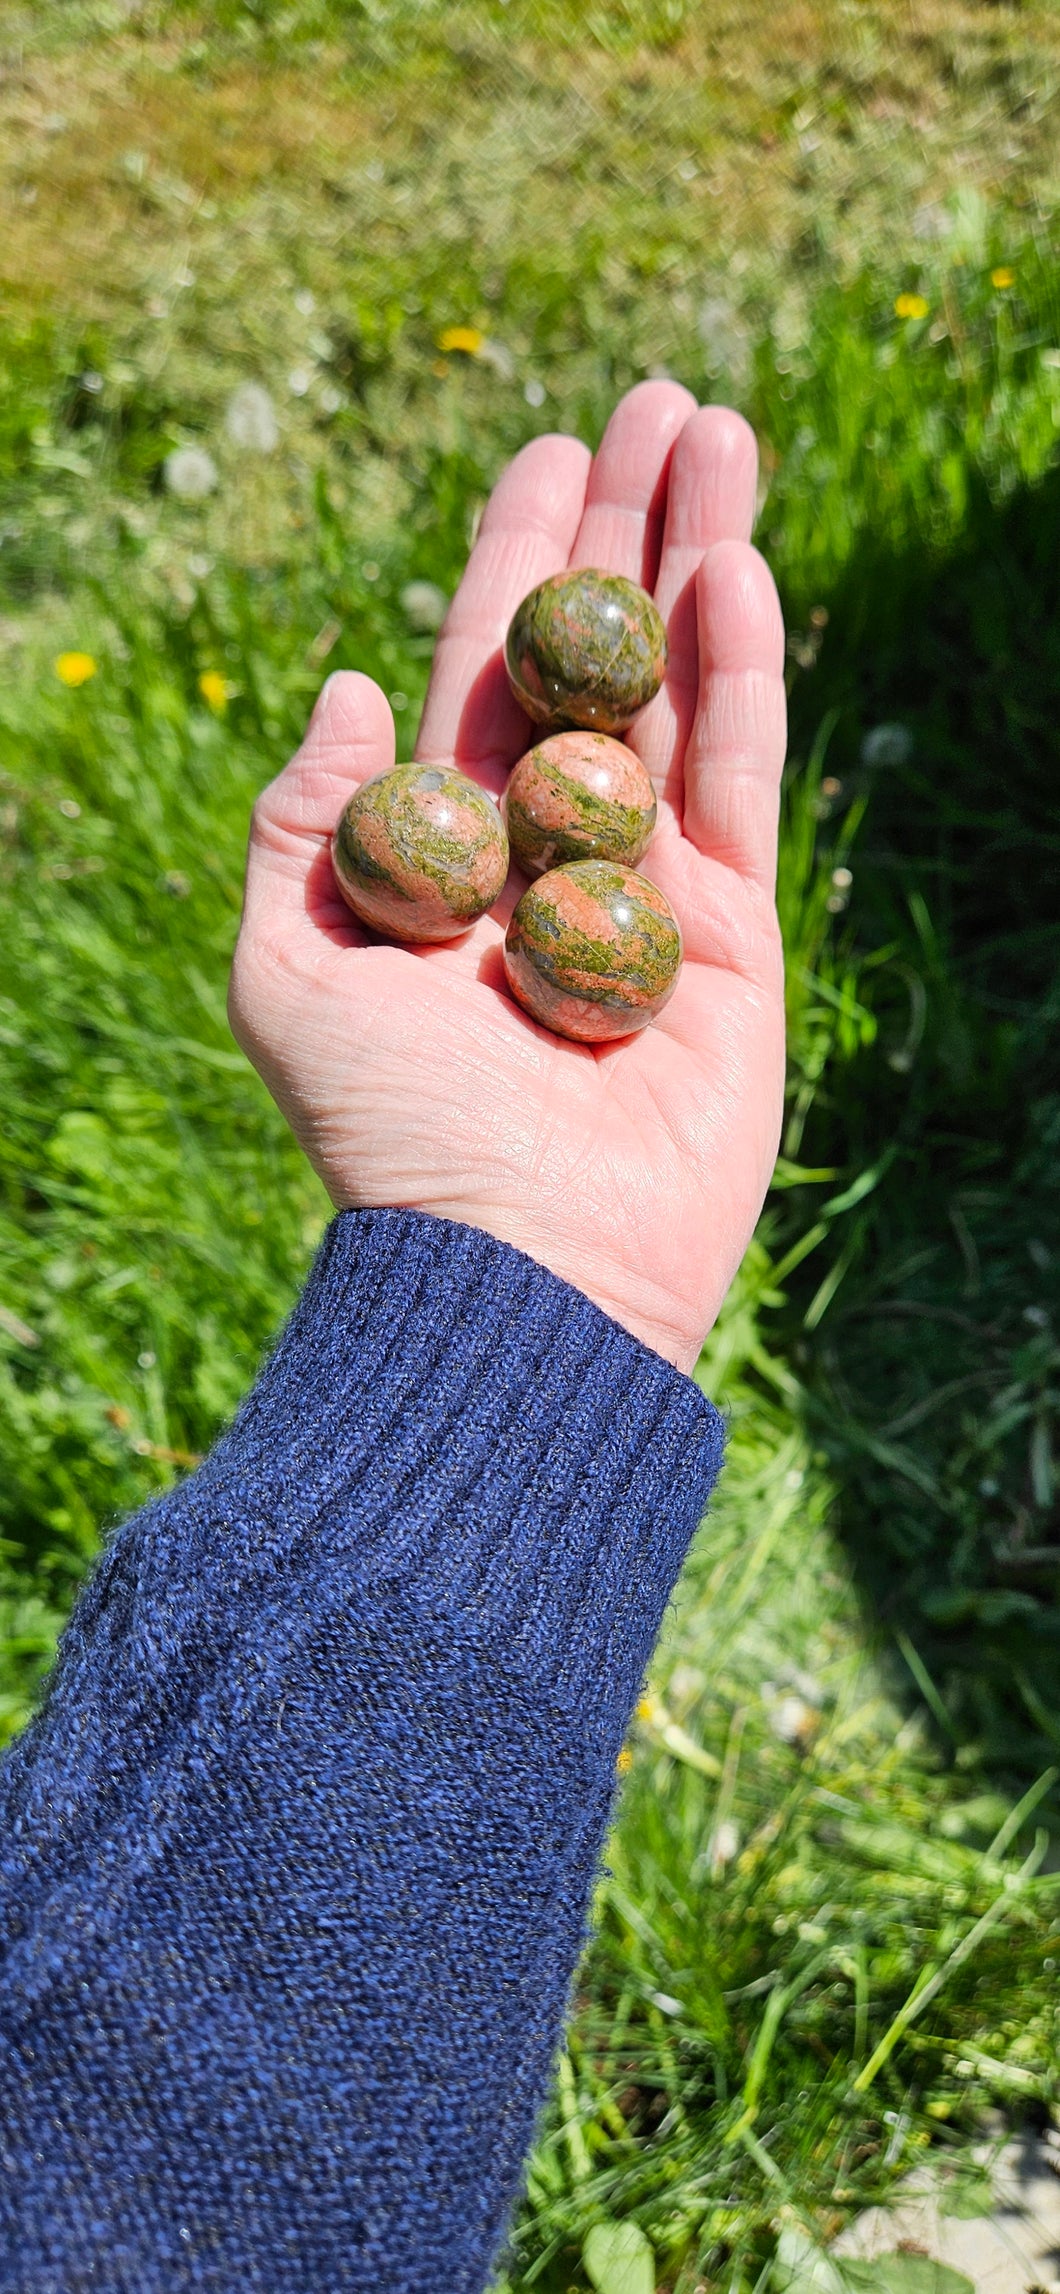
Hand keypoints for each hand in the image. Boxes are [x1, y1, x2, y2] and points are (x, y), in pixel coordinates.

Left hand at [228, 382, 785, 1371]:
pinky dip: (743, 675)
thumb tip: (348, 686)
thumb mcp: (291, 976)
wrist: (518, 1266)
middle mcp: (553, 851)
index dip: (514, 559)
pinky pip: (742, 780)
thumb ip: (304, 828)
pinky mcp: (735, 935)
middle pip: (598, 659)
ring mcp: (652, 887)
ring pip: (681, 691)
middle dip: (627, 529)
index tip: (543, 451)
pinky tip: (741, 569)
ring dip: (703, 561)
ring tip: (720, 434)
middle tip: (659, 402)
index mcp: (448, 851)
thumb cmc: (388, 1135)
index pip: (486, 674)